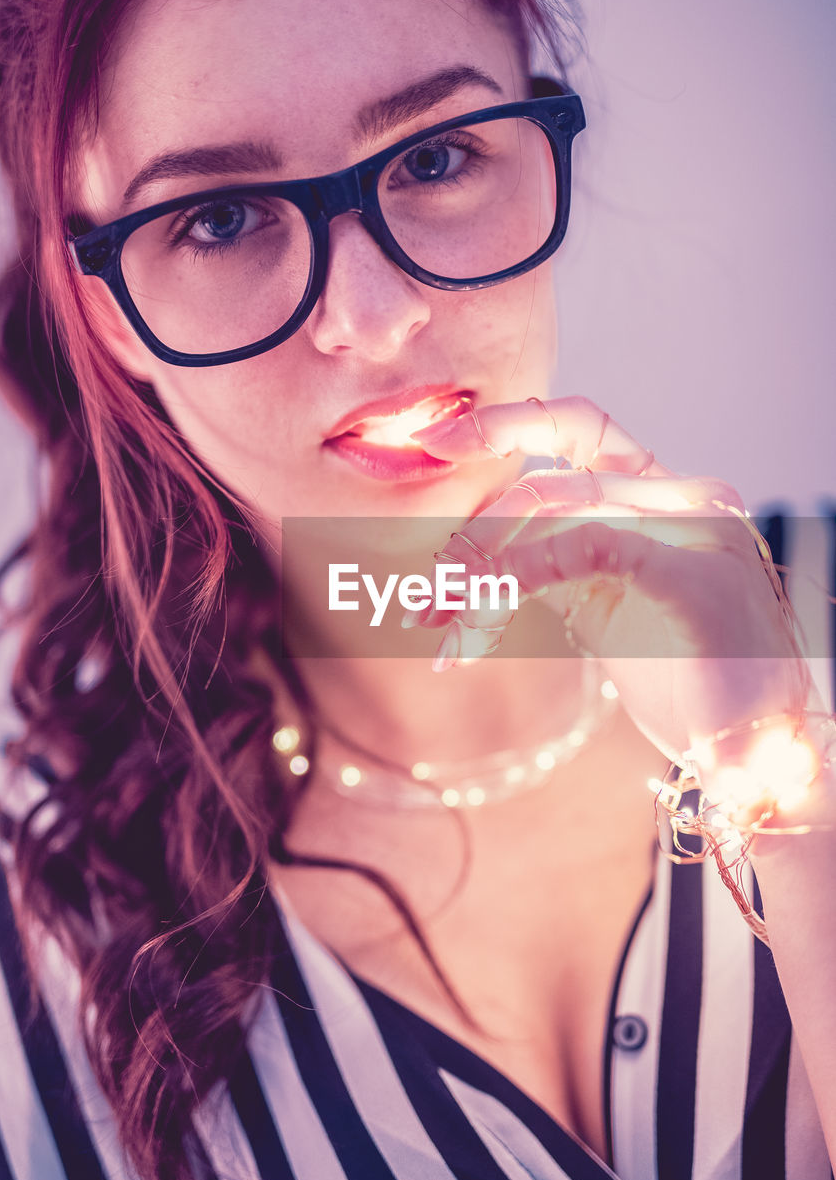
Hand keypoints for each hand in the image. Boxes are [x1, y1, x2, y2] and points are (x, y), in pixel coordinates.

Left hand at [409, 396, 809, 770]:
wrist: (750, 754)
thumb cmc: (680, 683)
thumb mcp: (600, 609)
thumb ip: (551, 565)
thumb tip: (462, 563)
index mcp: (663, 495)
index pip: (579, 431)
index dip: (506, 425)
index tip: (434, 444)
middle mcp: (683, 497)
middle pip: (552, 480)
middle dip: (476, 535)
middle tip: (430, 595)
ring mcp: (696, 528)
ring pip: (559, 509)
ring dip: (485, 569)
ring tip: (444, 626)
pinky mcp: (695, 574)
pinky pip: (587, 547)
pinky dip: (521, 572)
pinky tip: (482, 610)